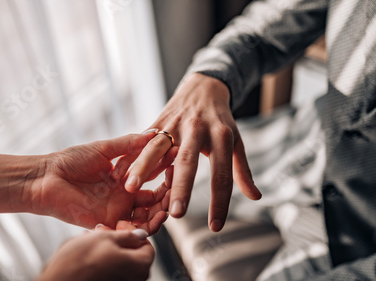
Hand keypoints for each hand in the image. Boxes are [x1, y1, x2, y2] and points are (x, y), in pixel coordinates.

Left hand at [29, 133, 173, 233]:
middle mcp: (124, 195)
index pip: (153, 176)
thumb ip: (130, 144)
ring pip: (146, 217)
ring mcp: (116, 210)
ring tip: (167, 208)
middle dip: (168, 196)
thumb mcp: (104, 149)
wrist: (46, 177)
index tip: (179, 160)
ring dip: (160, 214)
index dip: (167, 171)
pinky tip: (150, 221)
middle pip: (154, 200)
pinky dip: (142, 228)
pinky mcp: (107, 223)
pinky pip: (129, 229)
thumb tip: (155, 132)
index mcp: (124, 177)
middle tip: (177, 189)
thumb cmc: (71, 160)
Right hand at [36, 229, 154, 280]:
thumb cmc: (79, 262)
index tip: (120, 226)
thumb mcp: (105, 238)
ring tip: (91, 241)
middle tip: (103, 232)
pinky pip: (112, 272)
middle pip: (134, 254)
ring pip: (121, 263)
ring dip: (109, 250)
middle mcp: (135, 280)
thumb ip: (128, 236)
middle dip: (119, 240)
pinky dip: (104, 262)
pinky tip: (88, 255)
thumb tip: (141, 234)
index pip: (147, 245)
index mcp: (140, 266)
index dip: (133, 232)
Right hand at [123, 73, 261, 231]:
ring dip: (143, 168)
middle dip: (181, 188)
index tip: (215, 226)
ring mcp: (175, 123)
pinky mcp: (159, 120)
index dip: (219, 202)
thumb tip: (256, 197)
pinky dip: (131, 156)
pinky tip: (119, 172)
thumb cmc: (221, 119)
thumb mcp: (235, 141)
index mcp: (221, 136)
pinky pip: (143, 141)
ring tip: (131, 188)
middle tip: (176, 214)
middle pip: (188, 162)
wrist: (204, 86)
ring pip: (157, 148)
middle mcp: (197, 129)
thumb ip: (242, 170)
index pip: (222, 174)